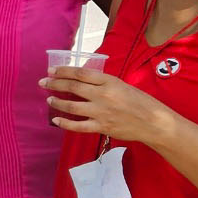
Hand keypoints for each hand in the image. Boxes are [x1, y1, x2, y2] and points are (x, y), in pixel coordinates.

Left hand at [43, 66, 169, 144]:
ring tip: (49, 100)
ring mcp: (101, 112)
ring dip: (58, 102)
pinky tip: (56, 120)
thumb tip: (82, 81)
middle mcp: (103, 95)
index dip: (64, 71)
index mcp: (109, 81)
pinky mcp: (101, 127)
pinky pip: (78, 126)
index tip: (52, 71)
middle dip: (55, 84)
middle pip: (73, 87)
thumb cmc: (139, 102)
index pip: (81, 73)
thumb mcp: (122, 85)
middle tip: (43, 83)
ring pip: (72, 106)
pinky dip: (65, 123)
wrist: (153, 122)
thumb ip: (103, 83)